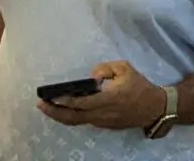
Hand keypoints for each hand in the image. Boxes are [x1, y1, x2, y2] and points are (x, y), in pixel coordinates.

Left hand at [39, 60, 167, 130]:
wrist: (153, 108)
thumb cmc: (139, 86)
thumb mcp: (125, 68)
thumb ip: (106, 69)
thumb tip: (91, 77)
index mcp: (107, 98)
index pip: (80, 103)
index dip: (64, 101)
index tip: (52, 97)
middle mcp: (102, 114)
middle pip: (73, 117)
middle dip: (54, 112)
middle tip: (40, 105)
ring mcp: (102, 122)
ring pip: (77, 121)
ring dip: (60, 115)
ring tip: (48, 107)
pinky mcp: (104, 125)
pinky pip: (85, 121)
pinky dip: (72, 116)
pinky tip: (65, 108)